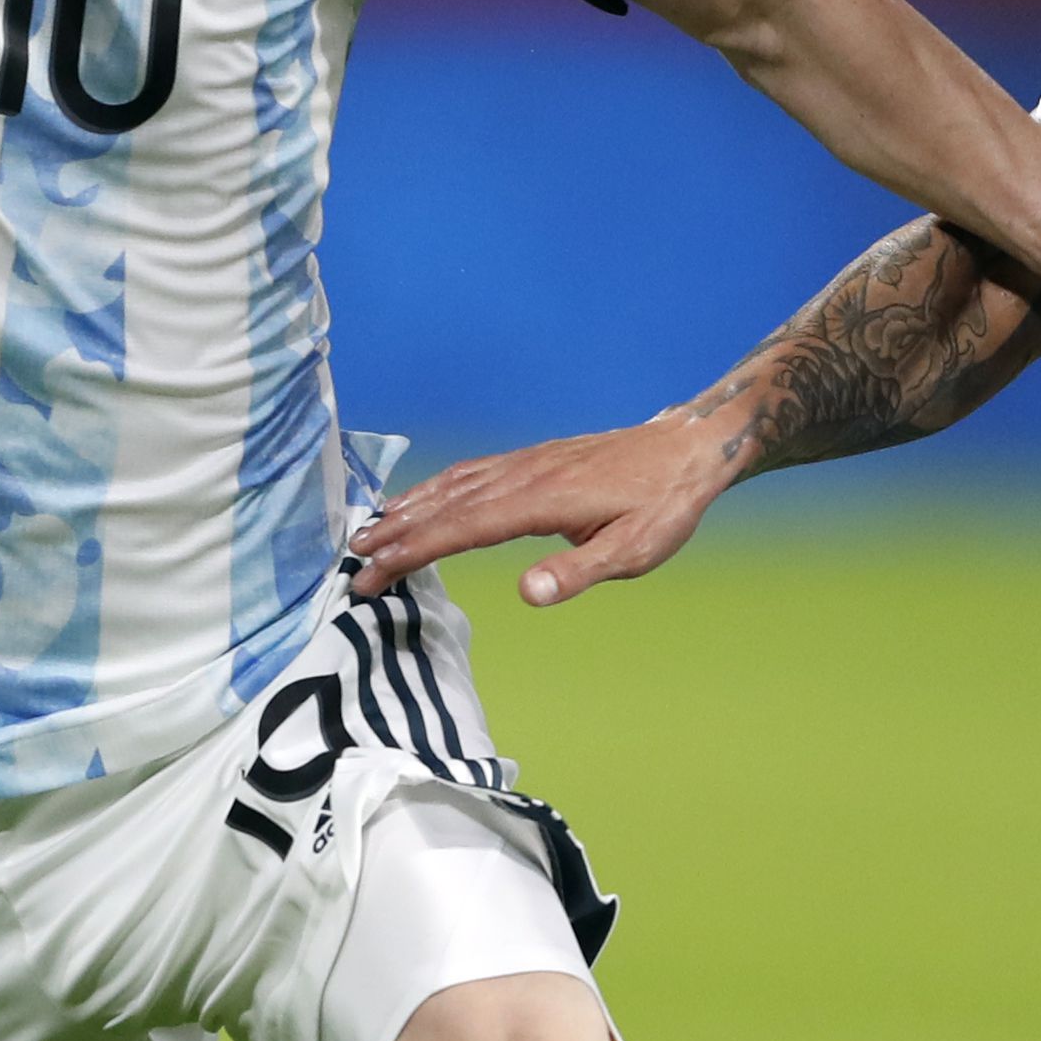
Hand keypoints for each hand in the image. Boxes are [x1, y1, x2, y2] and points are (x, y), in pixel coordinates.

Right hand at [347, 410, 734, 607]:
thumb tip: (525, 593)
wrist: (688, 448)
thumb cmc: (664, 505)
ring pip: (452, 484)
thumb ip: (578, 572)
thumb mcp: (635, 550)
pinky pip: (469, 472)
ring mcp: (525, 462)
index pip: (462, 528)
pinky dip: (432, 488)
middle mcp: (523, 474)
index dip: (414, 551)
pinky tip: (418, 499)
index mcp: (542, 499)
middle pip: (445, 505)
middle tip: (352, 563)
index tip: (374, 574)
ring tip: (367, 531)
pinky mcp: (531, 459)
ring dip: (406, 508)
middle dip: (395, 534)